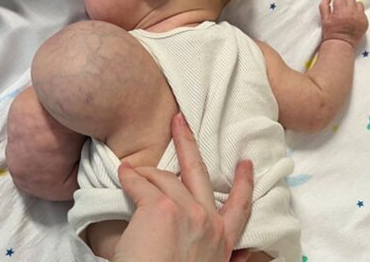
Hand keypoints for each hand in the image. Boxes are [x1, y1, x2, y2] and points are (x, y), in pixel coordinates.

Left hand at [112, 113, 253, 261]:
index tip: (247, 164)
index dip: (245, 183)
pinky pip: (141, 182)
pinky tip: (122, 173)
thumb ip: (218, 252)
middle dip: (188, 142)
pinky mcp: (159, 207)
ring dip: (146, 173)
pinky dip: (130, 176)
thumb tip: (240, 255)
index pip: (240, 206)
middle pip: (198, 171)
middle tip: (180, 120)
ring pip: (164, 177)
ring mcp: (185, 211)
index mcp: (221, 240)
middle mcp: (207, 222)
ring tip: (132, 170)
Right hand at [319, 0, 368, 48]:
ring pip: (358, 3)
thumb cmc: (330, 33)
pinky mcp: (364, 22)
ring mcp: (359, 17)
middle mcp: (351, 12)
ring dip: (352, 5)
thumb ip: (324, 5)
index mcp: (340, 11)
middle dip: (344, 0)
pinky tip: (352, 18)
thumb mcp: (324, 18)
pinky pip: (362, 12)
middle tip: (340, 6)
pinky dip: (357, 13)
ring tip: (347, 12)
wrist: (340, 44)